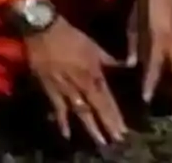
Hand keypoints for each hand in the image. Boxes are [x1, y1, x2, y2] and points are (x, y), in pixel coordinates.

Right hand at [24, 16, 126, 144]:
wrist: (43, 29)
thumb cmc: (70, 35)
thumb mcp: (93, 45)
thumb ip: (109, 59)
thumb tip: (128, 66)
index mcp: (92, 73)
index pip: (106, 99)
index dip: (114, 115)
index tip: (123, 130)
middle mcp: (81, 84)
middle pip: (96, 108)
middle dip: (107, 124)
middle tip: (117, 140)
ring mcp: (65, 88)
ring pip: (80, 111)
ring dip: (90, 127)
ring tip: (100, 142)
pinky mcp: (49, 88)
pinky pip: (57, 108)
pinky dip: (62, 121)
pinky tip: (66, 135)